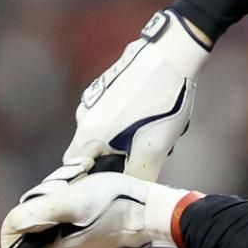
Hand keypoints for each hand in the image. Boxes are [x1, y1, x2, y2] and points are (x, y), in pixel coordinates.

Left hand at [0, 170, 195, 247]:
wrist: (154, 211)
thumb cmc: (116, 205)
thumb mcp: (73, 202)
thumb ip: (38, 213)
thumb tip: (11, 224)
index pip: (12, 238)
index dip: (22, 213)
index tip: (47, 199)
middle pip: (29, 225)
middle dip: (42, 202)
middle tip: (67, 190)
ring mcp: (73, 247)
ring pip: (46, 218)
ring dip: (57, 198)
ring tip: (80, 188)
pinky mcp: (85, 236)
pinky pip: (63, 216)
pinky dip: (70, 201)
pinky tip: (88, 191)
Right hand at [64, 9, 209, 180]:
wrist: (172, 51)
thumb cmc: (162, 102)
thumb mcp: (155, 148)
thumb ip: (139, 176)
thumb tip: (133, 195)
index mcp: (89, 134)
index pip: (75, 171)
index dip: (90, 183)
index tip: (110, 187)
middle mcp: (85, 116)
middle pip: (92, 152)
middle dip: (115, 161)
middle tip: (142, 161)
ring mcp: (95, 97)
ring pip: (106, 132)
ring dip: (126, 139)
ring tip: (157, 134)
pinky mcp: (108, 83)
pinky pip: (113, 113)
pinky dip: (129, 120)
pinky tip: (155, 112)